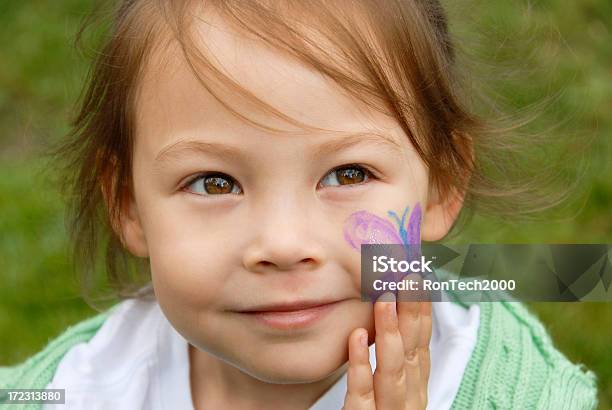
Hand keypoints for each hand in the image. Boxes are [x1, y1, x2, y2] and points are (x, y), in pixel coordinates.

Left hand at [343, 274, 431, 409]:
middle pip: (414, 351)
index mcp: (415, 388)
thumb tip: (391, 314)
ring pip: (393, 371)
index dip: (423, 310)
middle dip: (413, 312)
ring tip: (384, 298)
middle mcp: (409, 400)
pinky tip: (356, 336)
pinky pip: (362, 394)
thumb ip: (394, 359)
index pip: (423, 344)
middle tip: (408, 275)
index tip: (420, 277)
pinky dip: (360, 364)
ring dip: (392, 333)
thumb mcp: (390, 389)